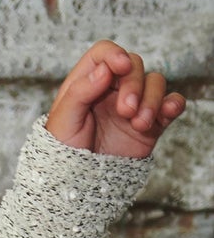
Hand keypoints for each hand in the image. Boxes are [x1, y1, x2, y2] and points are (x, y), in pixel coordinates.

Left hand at [45, 40, 184, 159]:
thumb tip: (105, 69)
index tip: (121, 67)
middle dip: (134, 85)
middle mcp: (112, 89)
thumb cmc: (64, 151)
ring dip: (152, 99)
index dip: (115, 54)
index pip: (105, 53)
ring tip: (139, 124)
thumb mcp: (63, 120)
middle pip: (134, 66)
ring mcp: (134, 105)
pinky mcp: (151, 123)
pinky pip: (170, 104)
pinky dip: (173, 104)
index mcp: (88, 82)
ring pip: (155, 82)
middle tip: (125, 110)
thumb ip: (80, 91)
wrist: (79, 184)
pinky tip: (168, 112)